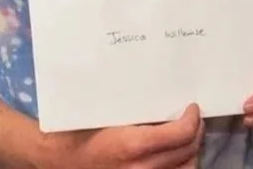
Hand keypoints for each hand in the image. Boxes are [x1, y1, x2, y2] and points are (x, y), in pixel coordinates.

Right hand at [33, 103, 204, 168]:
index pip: (181, 134)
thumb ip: (136, 108)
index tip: (192, 109)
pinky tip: (176, 155)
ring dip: (191, 152)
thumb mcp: (105, 113)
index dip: (193, 119)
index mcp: (131, 145)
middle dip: (195, 132)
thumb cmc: (79, 132)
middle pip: (187, 151)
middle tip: (192, 120)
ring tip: (186, 137)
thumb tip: (165, 91)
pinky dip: (180, 166)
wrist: (57, 160)